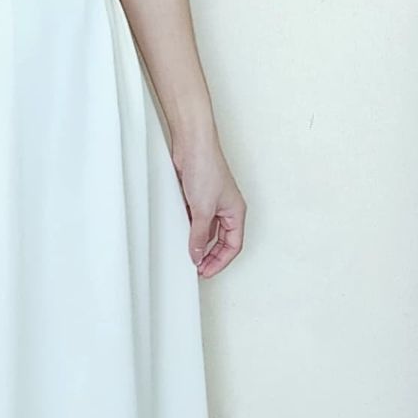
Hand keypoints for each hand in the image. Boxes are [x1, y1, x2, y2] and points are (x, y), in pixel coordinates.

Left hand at [171, 133, 245, 275]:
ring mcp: (212, 203)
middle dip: (211, 256)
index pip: (233, 246)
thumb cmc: (206, 168)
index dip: (221, 262)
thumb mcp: (202, 209)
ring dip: (200, 244)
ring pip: (208, 231)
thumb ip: (199, 235)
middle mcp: (226, 209)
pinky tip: (181, 236)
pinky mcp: (197, 197)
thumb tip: (197, 254)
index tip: (206, 272)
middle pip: (222, 241)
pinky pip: (196, 220)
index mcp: (236, 212)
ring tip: (188, 255)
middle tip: (197, 268)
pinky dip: (190, 230)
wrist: (192, 145)